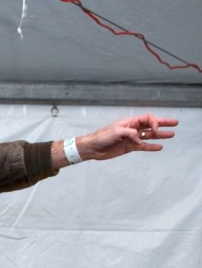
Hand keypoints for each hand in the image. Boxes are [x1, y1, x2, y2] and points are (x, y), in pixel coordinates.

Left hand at [59, 114, 176, 166]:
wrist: (92, 148)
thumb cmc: (101, 137)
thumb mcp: (116, 132)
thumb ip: (130, 133)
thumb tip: (140, 139)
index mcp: (130, 122)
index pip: (147, 119)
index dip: (154, 123)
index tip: (154, 130)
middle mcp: (132, 129)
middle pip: (151, 125)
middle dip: (163, 124)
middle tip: (175, 123)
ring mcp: (131, 138)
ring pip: (149, 136)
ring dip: (160, 135)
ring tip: (172, 135)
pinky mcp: (129, 147)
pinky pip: (142, 146)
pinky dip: (151, 147)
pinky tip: (159, 147)